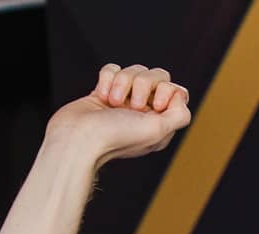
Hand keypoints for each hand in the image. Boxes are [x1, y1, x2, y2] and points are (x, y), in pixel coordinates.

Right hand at [45, 63, 191, 165]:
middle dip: (143, 84)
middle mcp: (143, 111)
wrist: (78, 138)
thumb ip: (180, 115)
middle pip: (157, 75)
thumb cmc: (115, 138)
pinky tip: (101, 96)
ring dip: (122, 83)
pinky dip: (107, 79)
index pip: (176, 92)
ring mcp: (123, 101)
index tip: (153, 106)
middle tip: (131, 106)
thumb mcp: (158, 131)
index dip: (166, 91)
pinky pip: (112, 69)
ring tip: (113, 102)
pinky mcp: (104, 91)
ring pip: (134, 70)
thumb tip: (179, 95)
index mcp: (159, 123)